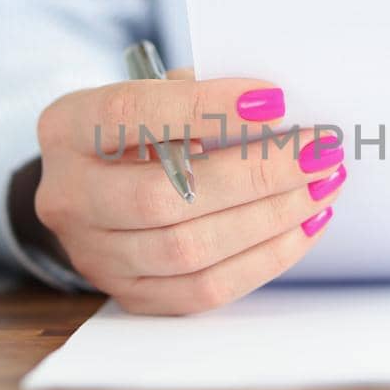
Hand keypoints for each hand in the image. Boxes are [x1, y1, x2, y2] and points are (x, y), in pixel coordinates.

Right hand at [33, 69, 345, 314]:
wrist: (98, 189)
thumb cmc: (141, 130)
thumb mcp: (154, 95)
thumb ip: (199, 98)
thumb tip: (275, 115)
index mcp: (67, 128)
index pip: (130, 114)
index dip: (205, 108)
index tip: (274, 101)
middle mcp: (69, 196)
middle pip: (164, 196)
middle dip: (255, 174)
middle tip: (319, 152)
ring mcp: (95, 254)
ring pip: (188, 249)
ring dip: (270, 218)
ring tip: (322, 187)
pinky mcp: (132, 294)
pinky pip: (205, 288)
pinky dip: (265, 258)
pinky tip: (304, 226)